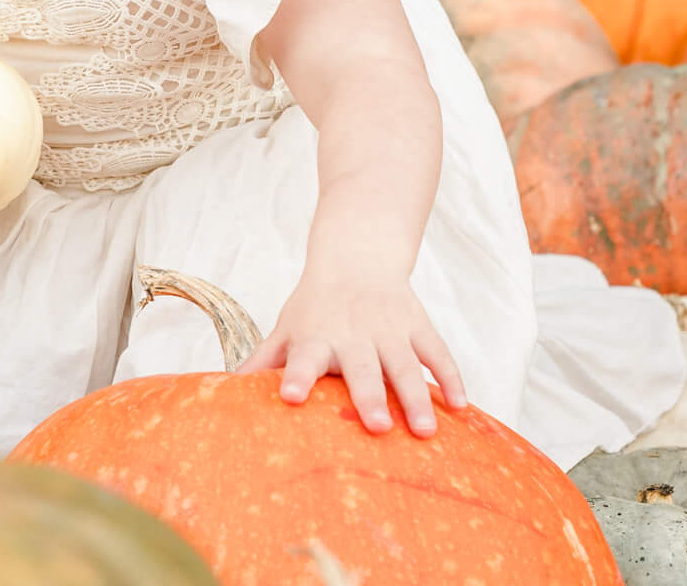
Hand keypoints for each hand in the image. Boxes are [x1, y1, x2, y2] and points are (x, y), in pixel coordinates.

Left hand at [235, 256, 466, 436]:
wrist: (357, 255)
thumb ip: (265, 362)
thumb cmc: (315, 304)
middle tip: (377, 427)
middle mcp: (354, 334)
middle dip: (370, 395)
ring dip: (416, 397)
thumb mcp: (287, 328)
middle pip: (362, 367)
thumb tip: (226, 393)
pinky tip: (461, 407)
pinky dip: (451, 377)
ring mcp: (389, 328)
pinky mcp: (417, 325)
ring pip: (405, 364)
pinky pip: (437, 352)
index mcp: (317, 337)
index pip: (304, 358)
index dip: (296, 375)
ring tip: (425, 431)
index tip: (289, 396)